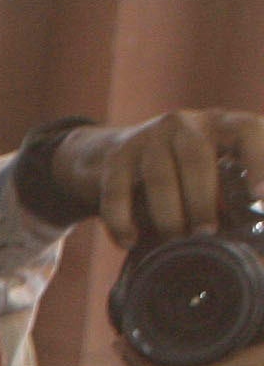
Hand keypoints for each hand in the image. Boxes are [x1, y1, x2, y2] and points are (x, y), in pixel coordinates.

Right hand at [60, 110, 263, 247]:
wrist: (119, 154)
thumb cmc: (181, 173)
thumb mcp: (214, 167)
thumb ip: (233, 189)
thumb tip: (254, 224)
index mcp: (221, 124)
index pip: (248, 131)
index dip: (258, 160)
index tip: (259, 195)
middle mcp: (185, 124)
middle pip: (197, 159)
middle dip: (203, 201)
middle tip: (205, 233)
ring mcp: (147, 138)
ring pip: (158, 178)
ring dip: (168, 215)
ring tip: (174, 240)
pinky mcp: (116, 158)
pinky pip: (117, 194)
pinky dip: (123, 222)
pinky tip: (130, 242)